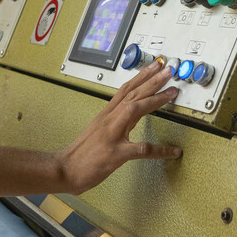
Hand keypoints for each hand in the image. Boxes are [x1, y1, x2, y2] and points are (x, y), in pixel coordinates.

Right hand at [60, 63, 181, 193]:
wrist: (64, 169)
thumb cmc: (80, 154)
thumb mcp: (97, 131)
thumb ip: (113, 121)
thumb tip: (131, 114)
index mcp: (105, 116)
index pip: (125, 90)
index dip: (141, 77)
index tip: (155, 67)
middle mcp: (109, 121)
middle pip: (132, 94)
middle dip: (152, 80)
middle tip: (168, 70)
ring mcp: (112, 136)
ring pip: (135, 110)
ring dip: (155, 99)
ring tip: (172, 92)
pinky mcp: (116, 154)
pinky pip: (142, 149)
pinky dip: (159, 150)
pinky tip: (172, 151)